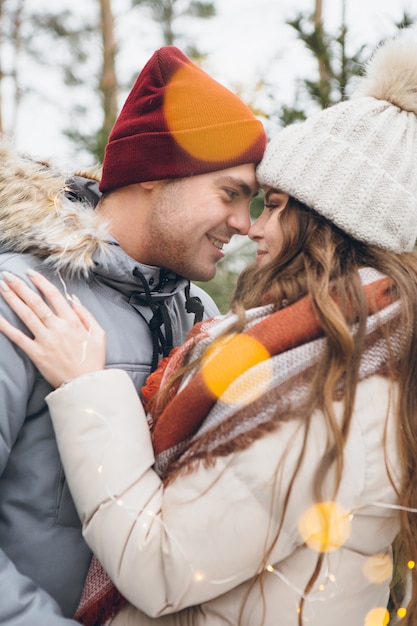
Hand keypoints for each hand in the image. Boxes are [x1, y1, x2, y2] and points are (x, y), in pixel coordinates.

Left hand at [0, 269, 105, 387]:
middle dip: (20, 286)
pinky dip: (5, 326)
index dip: (40, 282)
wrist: (85, 384)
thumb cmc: (93, 360)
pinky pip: (18, 337)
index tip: (30, 273)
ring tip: (2, 286)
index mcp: (73, 321)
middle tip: (7, 275)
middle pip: (35, 302)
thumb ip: (86, 315)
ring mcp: (45, 340)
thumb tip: (73, 300)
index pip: (54, 295)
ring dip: (12, 299)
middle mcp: (57, 327)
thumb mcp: (99, 334)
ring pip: (25, 315)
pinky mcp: (36, 353)